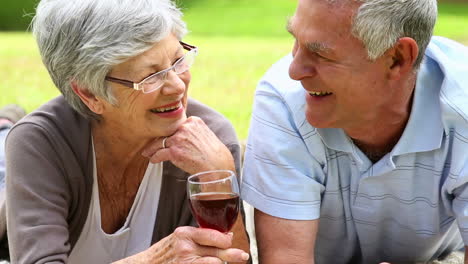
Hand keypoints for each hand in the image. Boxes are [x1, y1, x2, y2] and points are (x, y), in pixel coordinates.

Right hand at [113, 226, 249, 263]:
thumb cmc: (165, 252)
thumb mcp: (181, 237)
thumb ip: (202, 235)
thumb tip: (227, 235)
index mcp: (185, 234)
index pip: (215, 236)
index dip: (226, 241)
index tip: (231, 242)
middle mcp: (185, 248)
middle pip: (219, 252)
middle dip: (233, 255)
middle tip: (243, 256)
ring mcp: (186, 262)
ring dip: (221, 263)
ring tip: (226, 261)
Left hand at [141, 116, 234, 173]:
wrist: (217, 167)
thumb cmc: (213, 154)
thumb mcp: (205, 135)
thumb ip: (192, 132)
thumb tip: (180, 136)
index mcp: (193, 121)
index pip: (176, 125)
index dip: (169, 133)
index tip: (164, 137)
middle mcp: (185, 127)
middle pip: (166, 133)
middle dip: (157, 140)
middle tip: (150, 146)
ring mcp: (178, 139)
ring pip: (160, 143)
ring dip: (152, 149)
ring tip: (147, 153)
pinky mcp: (174, 152)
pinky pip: (159, 154)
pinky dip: (154, 157)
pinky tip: (152, 160)